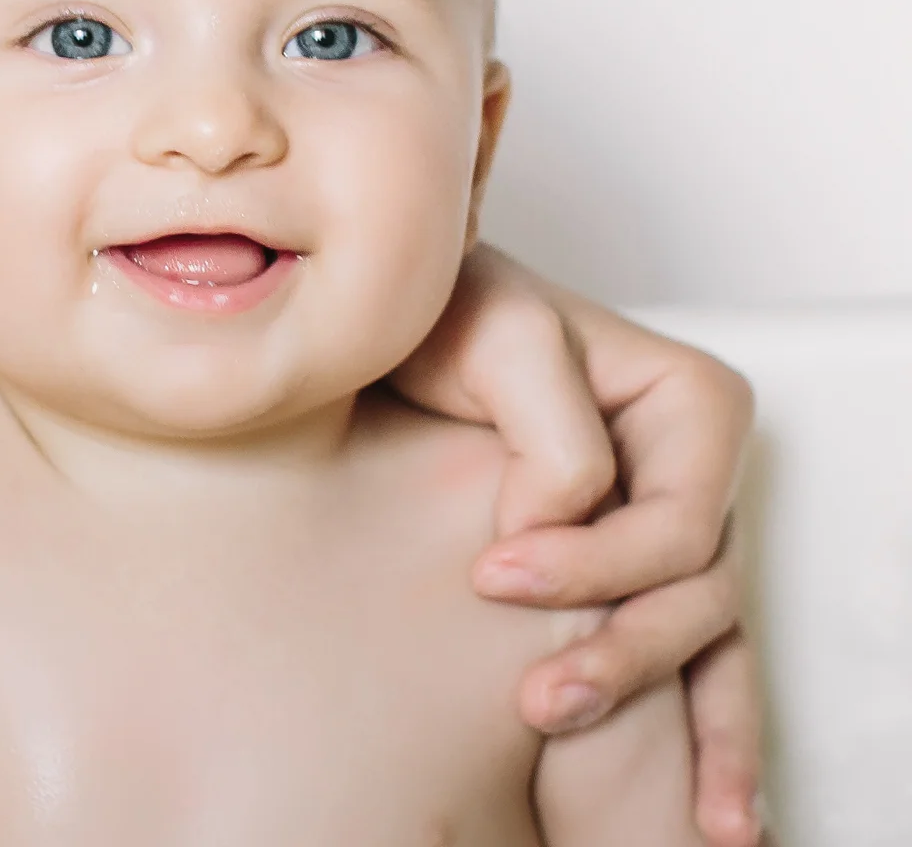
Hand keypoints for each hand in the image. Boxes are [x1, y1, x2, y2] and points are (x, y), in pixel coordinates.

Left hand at [391, 245, 762, 846]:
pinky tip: (711, 818)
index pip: (679, 524)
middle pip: (694, 593)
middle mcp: (694, 469)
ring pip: (696, 638)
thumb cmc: (449, 313)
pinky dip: (702, 735)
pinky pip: (690, 657)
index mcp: (688, 402)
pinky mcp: (629, 565)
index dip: (601, 566)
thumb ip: (551, 427)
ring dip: (646, 703)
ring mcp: (667, 521)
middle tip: (533, 699)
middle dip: (622, 654)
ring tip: (559, 734)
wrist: (396, 331)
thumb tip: (567, 521)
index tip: (493, 573)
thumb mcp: (498, 334)